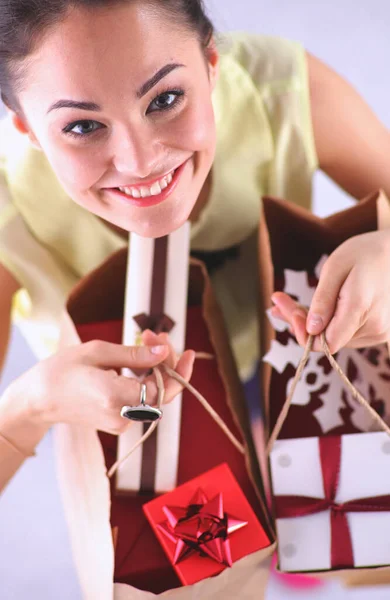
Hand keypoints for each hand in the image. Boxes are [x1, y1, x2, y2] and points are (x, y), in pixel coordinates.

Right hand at [11, 334, 194, 435]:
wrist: (39, 399)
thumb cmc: (62, 370)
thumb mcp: (97, 352)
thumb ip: (134, 355)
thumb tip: (165, 352)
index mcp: (115, 397)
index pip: (162, 389)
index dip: (176, 369)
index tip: (185, 349)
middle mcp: (122, 416)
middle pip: (162, 393)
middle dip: (166, 362)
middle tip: (155, 336)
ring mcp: (121, 423)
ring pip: (154, 396)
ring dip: (157, 368)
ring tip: (147, 340)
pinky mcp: (119, 422)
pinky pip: (143, 400)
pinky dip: (147, 379)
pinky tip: (139, 360)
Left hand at [270, 230, 389, 353]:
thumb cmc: (365, 253)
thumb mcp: (336, 267)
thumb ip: (323, 299)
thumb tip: (311, 329)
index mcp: (360, 309)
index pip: (327, 343)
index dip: (302, 333)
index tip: (285, 308)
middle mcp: (374, 327)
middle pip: (327, 340)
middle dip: (299, 322)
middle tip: (278, 299)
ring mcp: (378, 332)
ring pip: (334, 337)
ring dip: (310, 322)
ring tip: (290, 301)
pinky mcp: (376, 331)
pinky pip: (344, 332)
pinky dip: (325, 322)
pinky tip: (310, 307)